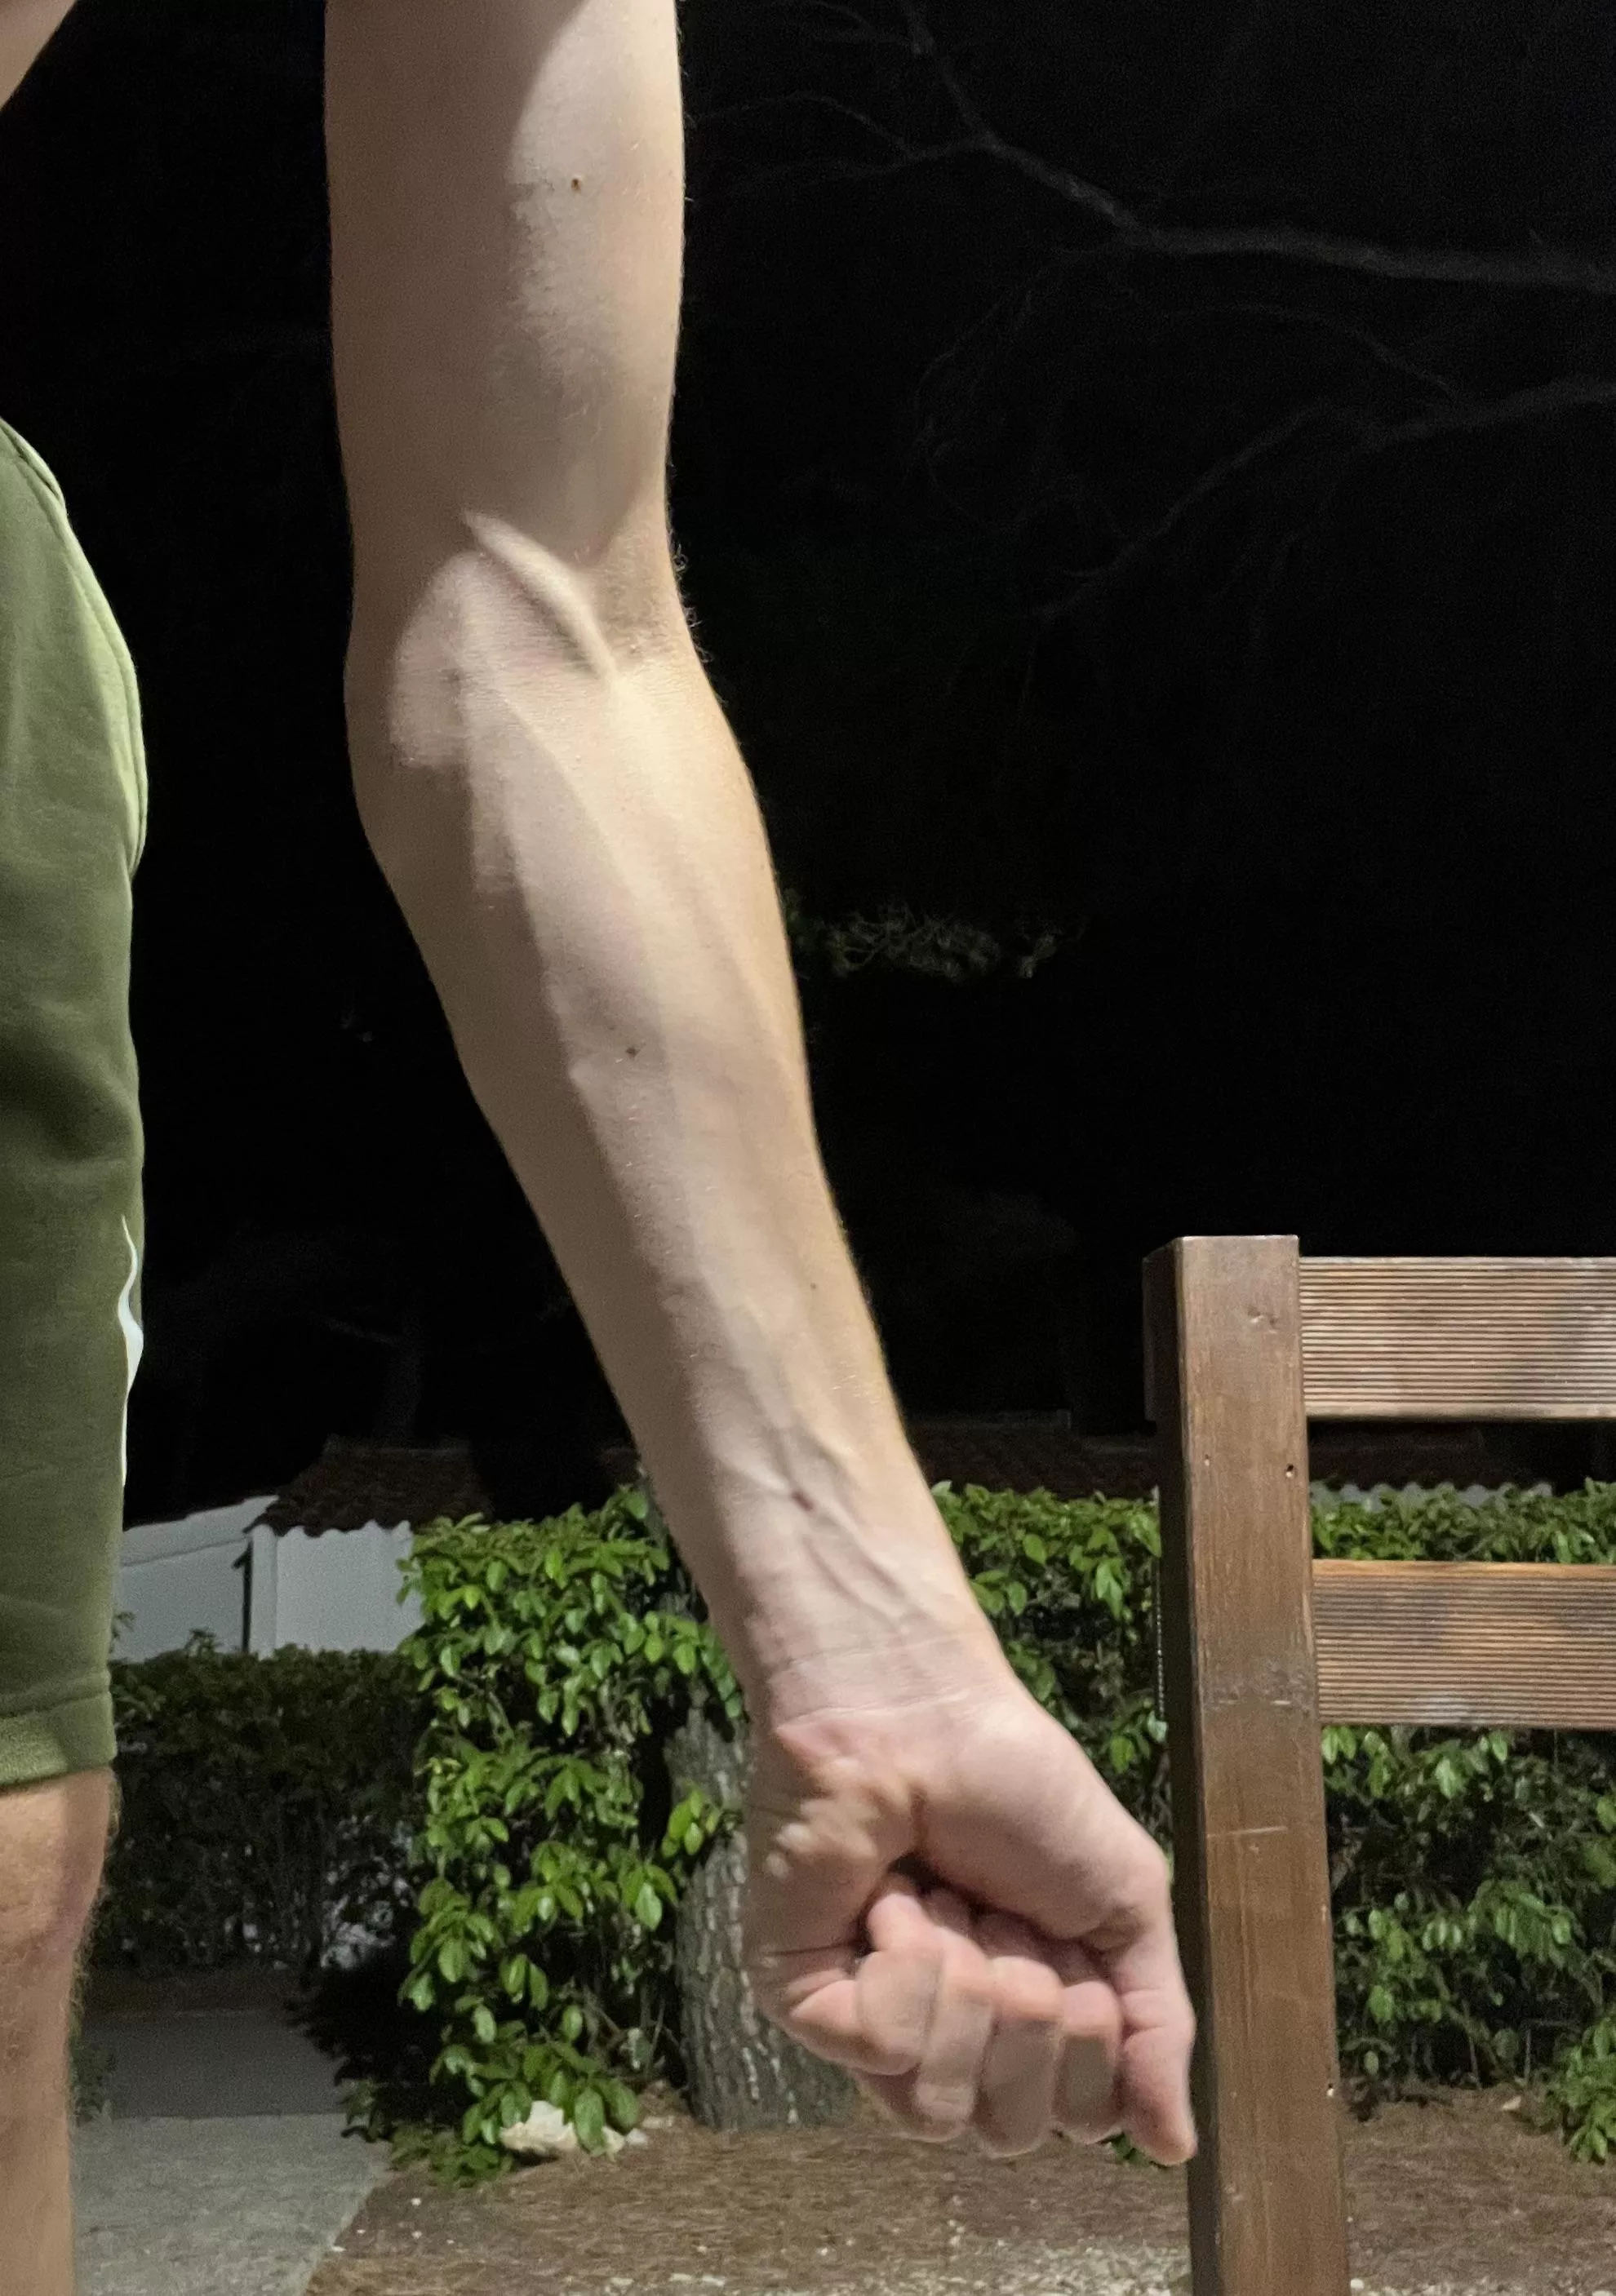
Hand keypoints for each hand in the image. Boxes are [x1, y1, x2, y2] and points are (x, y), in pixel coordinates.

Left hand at [742, 1659, 1195, 2162]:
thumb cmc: (1018, 1790)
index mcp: (1025, 2028)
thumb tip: (1179, 2151)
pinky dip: (907, 1965)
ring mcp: (869, 2028)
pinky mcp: (802, 2003)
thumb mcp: (1123, 1901)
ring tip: (946, 1898)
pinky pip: (881, 2051)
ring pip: (944, 2108)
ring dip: (967, 1984)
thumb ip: (1157, 2030)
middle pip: (1013, 2127)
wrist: (916, 1711)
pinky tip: (891, 1897)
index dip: (1093, 2036)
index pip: (1080, 2120)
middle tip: (1005, 1912)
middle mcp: (949, 2044)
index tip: (1069, 1936)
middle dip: (1031, 2009)